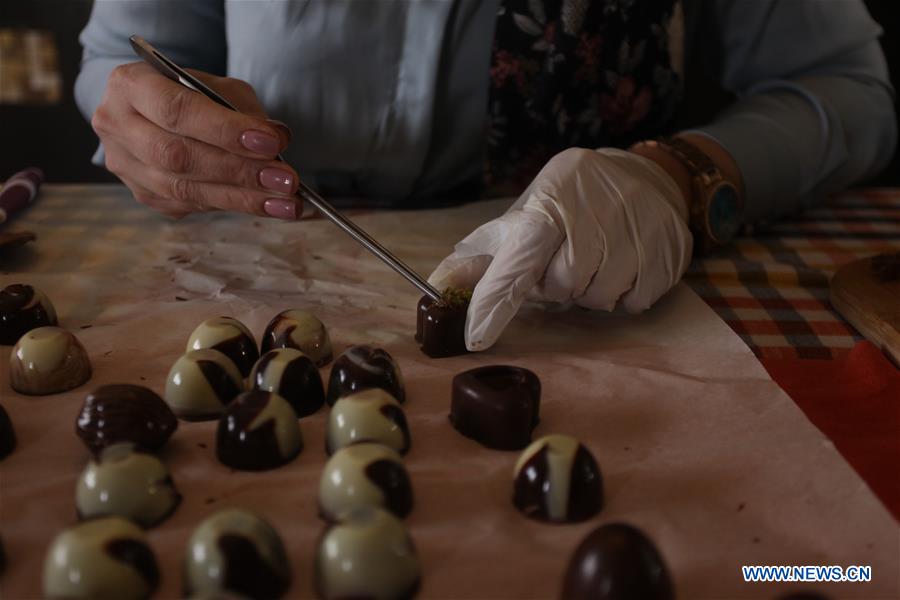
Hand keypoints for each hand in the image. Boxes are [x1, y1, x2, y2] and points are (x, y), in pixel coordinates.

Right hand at [91, 62, 298, 218]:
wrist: (153, 111)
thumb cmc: (188, 93)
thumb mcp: (216, 86)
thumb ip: (243, 109)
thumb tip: (278, 139)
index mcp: (130, 85)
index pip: (177, 110)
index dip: (225, 131)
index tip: (271, 143)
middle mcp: (117, 126)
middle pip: (179, 156)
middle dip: (239, 171)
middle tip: (285, 180)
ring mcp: (125, 165)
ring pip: (184, 189)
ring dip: (243, 198)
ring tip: (286, 201)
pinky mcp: (143, 194)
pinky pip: (190, 205)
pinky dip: (233, 205)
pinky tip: (267, 206)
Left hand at [428, 148, 692, 350]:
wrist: (645, 175)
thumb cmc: (570, 204)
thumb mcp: (524, 219)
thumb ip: (482, 257)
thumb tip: (436, 287)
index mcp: (552, 199)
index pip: (521, 256)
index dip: (498, 299)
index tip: (477, 337)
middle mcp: (597, 208)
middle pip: (564, 285)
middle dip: (559, 284)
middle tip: (566, 261)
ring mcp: (638, 225)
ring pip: (599, 296)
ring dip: (591, 291)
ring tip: (596, 261)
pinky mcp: (669, 245)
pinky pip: (635, 301)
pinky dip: (624, 294)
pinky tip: (624, 266)